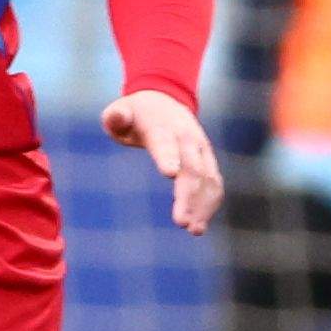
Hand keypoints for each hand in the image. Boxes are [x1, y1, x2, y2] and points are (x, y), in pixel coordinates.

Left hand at [104, 88, 223, 235]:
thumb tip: (116, 117)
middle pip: (192, 168)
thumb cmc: (135, 113)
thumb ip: (116, 117)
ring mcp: (201, 150)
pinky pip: (214, 183)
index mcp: (163, 127)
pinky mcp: (207, 160)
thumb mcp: (119, 111)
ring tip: (194, 230)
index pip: (167, 144)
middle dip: (188, 196)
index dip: (168, 157)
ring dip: (203, 205)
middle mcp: (188, 138)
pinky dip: (210, 203)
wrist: (164, 100)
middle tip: (181, 223)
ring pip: (208, 179)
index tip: (169, 174)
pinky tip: (200, 224)